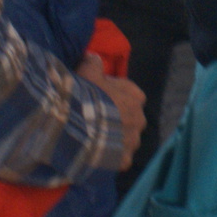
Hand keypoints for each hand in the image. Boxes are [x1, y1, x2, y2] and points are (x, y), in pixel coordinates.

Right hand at [79, 53, 146, 169]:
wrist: (77, 126)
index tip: (103, 97)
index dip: (118, 96)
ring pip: (127, 141)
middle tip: (99, 120)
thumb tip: (93, 56)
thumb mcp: (87, 73)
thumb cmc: (85, 96)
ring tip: (96, 140)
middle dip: (119, 120)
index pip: (134, 95)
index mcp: (135, 98)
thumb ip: (93, 64)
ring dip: (116, 140)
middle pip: (132, 119)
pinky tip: (97, 156)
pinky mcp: (123, 160)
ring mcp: (132, 142)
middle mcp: (139, 120)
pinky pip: (119, 159)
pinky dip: (111, 158)